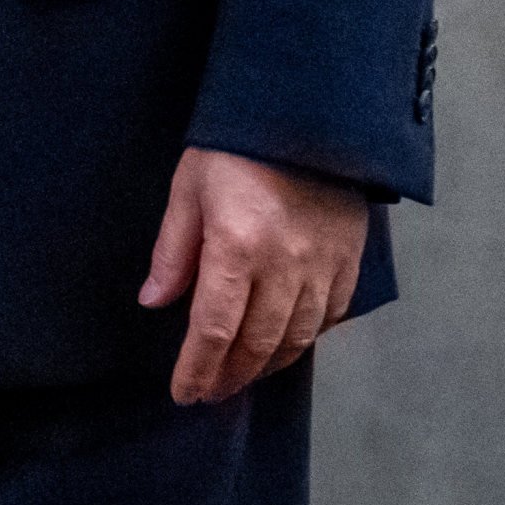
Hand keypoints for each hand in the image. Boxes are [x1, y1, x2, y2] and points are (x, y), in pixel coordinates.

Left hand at [139, 145, 369, 402]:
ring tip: (243, 376)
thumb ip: (173, 251)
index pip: (213, 329)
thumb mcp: (188, 188)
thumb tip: (154, 302)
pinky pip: (331, 316)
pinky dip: (306, 338)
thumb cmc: (236, 145)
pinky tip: (286, 345)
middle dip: (230, 376)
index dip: (197, 369)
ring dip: (268, 365)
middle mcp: (284, 265)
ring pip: (297, 337)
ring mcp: (323, 266)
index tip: (184, 394)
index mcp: (236, 247)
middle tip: (211, 393)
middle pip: (257, 343)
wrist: (308, 110)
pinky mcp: (350, 260)